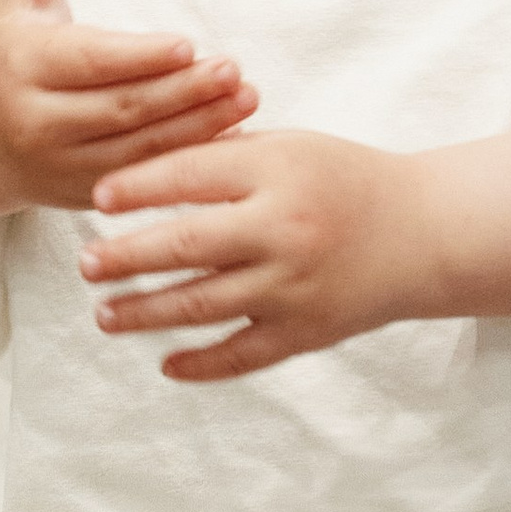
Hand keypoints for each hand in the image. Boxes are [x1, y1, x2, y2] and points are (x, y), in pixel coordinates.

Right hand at [0, 0, 254, 210]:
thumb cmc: (13, 58)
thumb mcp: (15, 4)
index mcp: (22, 69)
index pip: (90, 62)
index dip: (140, 56)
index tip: (188, 44)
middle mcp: (37, 123)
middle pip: (122, 109)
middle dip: (183, 92)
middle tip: (234, 70)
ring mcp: (61, 167)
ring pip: (140, 150)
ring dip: (199, 127)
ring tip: (246, 99)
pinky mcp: (86, 197)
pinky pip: (145, 179)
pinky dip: (189, 160)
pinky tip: (230, 136)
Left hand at [81, 127, 428, 382]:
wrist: (424, 232)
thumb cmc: (344, 179)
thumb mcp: (289, 148)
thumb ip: (223, 156)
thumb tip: (139, 166)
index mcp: (277, 172)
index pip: (188, 176)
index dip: (136, 188)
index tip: (96, 198)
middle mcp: (283, 230)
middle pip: (185, 246)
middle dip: (125, 257)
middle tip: (86, 264)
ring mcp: (294, 286)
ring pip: (201, 305)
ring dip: (145, 312)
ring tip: (105, 314)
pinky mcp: (307, 332)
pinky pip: (241, 354)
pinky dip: (200, 364)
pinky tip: (166, 362)